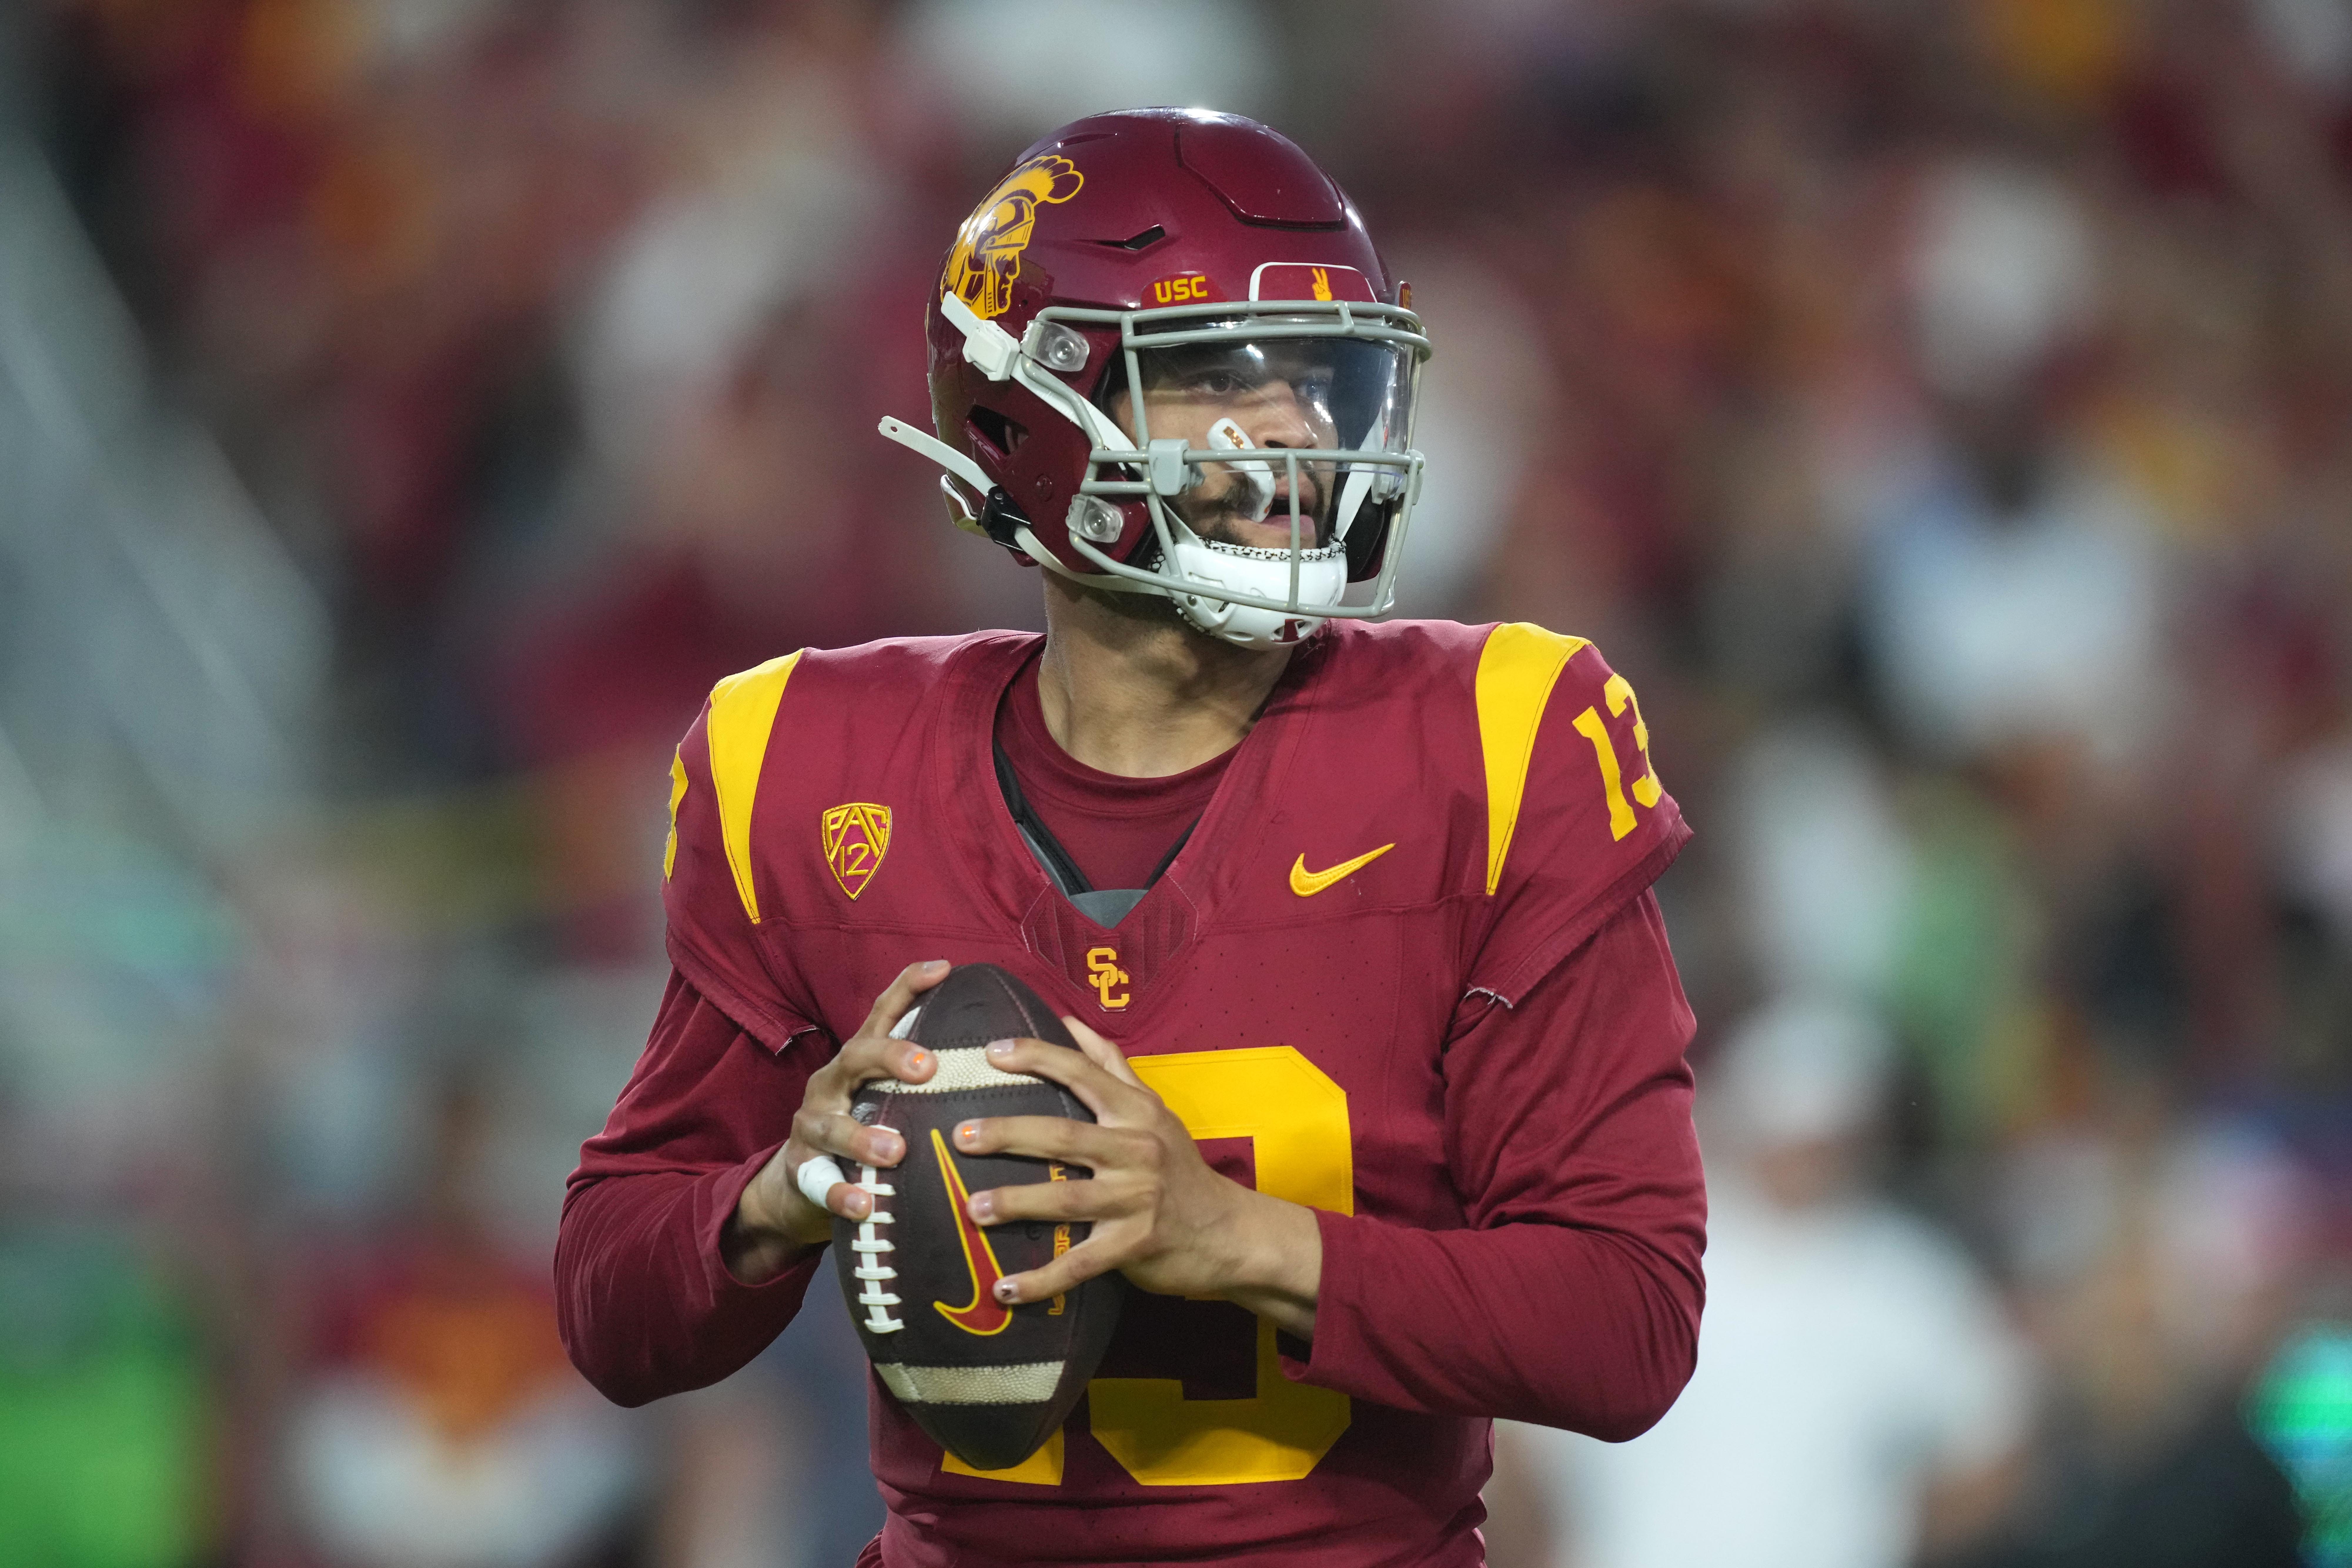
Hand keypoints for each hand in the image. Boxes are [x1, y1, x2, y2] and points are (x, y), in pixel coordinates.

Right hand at [723, 960, 946, 1283]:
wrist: (802, 1186)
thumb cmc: (867, 1130)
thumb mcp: (893, 1097)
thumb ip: (932, 1078)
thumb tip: (1012, 1055)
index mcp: (860, 1061)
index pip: (883, 1014)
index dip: (908, 987)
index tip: (944, 969)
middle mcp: (832, 1083)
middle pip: (856, 1056)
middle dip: (890, 1057)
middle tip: (928, 1068)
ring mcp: (812, 1125)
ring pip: (832, 1123)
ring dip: (863, 1137)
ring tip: (895, 1150)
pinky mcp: (800, 1169)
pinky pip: (818, 1182)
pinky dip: (841, 1193)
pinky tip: (864, 1205)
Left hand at [951, 1019, 1322, 1335]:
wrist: (1230, 1232)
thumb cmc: (1179, 1167)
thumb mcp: (1153, 1110)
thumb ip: (1111, 1066)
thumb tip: (1068, 1020)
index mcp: (1137, 1113)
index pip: (1083, 1074)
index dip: (1038, 1057)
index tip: (990, 1052)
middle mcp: (1138, 1151)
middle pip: (1065, 1136)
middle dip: (1010, 1134)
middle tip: (960, 1136)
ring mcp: (1137, 1200)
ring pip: (1067, 1199)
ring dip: (1016, 1203)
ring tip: (972, 1206)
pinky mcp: (1135, 1247)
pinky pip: (1079, 1265)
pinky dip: (1041, 1280)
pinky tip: (1003, 1289)